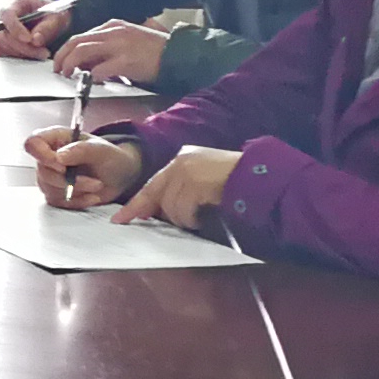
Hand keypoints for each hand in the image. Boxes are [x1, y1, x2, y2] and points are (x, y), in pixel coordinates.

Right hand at [0, 0, 70, 58]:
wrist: (51, 19)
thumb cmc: (52, 14)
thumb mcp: (56, 16)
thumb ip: (47, 27)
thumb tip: (35, 40)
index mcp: (17, 2)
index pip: (7, 14)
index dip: (15, 28)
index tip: (29, 39)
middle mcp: (5, 15)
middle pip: (4, 33)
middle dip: (23, 46)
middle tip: (42, 51)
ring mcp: (2, 28)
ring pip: (2, 43)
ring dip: (21, 52)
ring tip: (41, 53)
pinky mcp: (2, 39)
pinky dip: (4, 52)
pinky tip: (19, 55)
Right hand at [28, 129, 143, 208]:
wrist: (121, 176)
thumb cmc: (111, 157)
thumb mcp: (102, 150)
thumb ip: (80, 150)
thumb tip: (58, 156)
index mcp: (57, 138)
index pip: (33, 143)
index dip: (42, 155)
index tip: (62, 166)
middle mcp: (50, 156)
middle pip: (42, 171)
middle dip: (68, 180)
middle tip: (92, 181)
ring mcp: (51, 176)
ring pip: (49, 189)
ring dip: (76, 191)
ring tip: (96, 186)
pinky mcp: (56, 192)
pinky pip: (58, 202)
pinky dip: (77, 201)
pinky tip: (91, 196)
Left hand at [53, 20, 172, 86]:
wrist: (178, 55)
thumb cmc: (153, 52)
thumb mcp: (126, 42)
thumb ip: (106, 48)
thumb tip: (84, 63)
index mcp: (113, 26)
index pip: (81, 36)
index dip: (67, 50)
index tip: (62, 61)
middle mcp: (113, 32)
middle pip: (76, 42)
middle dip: (61, 56)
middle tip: (58, 69)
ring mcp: (120, 45)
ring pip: (82, 51)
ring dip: (70, 65)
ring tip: (68, 75)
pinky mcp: (126, 61)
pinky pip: (100, 69)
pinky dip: (91, 76)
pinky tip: (92, 81)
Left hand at [115, 145, 240, 231]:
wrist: (257, 174)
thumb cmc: (235, 180)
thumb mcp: (203, 179)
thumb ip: (181, 190)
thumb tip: (158, 210)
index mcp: (183, 158)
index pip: (153, 183)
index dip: (137, 202)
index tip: (121, 217)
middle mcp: (181, 162)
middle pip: (156, 194)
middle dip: (150, 210)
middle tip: (139, 219)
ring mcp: (187, 172)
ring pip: (170, 207)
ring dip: (184, 218)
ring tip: (200, 215)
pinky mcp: (194, 183)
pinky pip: (184, 211)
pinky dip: (193, 218)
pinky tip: (204, 215)